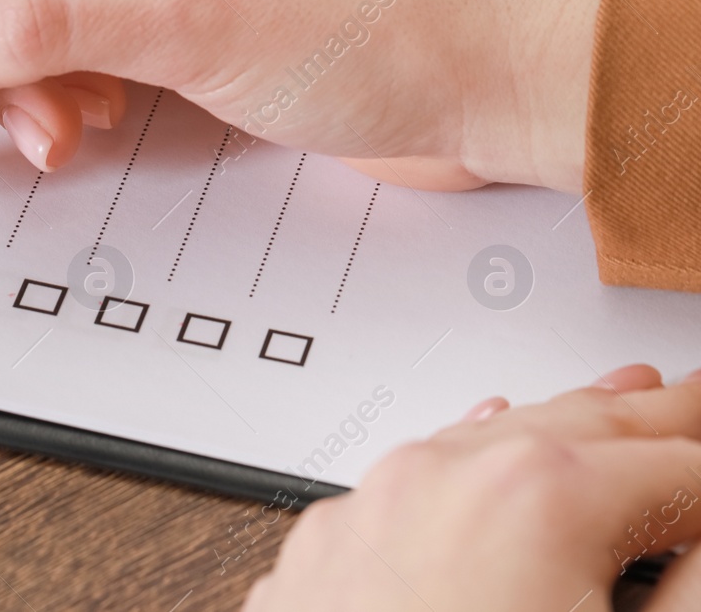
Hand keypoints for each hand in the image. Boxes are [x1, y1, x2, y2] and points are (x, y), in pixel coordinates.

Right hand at [0, 0, 604, 191]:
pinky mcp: (162, 15)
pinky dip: (51, 100)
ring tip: (39, 140)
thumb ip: (41, 27)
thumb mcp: (195, 18)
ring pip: (12, 10)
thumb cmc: (390, 13)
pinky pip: (62, 52)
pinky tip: (79, 133)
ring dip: (1, 84)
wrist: (494, 84)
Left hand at [244, 365, 700, 610]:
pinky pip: (413, 480)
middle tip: (692, 400)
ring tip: (627, 402)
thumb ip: (699, 585)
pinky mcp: (324, 553)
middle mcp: (438, 480)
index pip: (679, 462)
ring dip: (567, 429)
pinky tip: (493, 440)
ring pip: (489, 443)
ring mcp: (369, 510)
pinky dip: (474, 462)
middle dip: (656, 419)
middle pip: (582, 429)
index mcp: (536, 499)